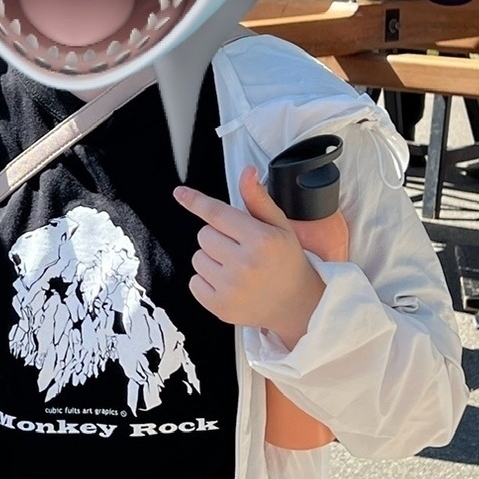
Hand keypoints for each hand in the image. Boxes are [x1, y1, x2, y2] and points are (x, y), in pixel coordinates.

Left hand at [174, 167, 325, 348]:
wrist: (298, 306)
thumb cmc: (288, 263)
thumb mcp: (281, 227)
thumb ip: (258, 200)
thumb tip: (248, 172)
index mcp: (261, 240)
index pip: (217, 214)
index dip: (196, 201)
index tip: (180, 193)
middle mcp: (244, 264)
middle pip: (204, 235)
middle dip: (218, 237)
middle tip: (241, 248)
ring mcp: (230, 287)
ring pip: (197, 257)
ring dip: (212, 259)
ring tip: (237, 268)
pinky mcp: (219, 306)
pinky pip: (194, 282)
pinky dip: (206, 281)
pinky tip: (229, 283)